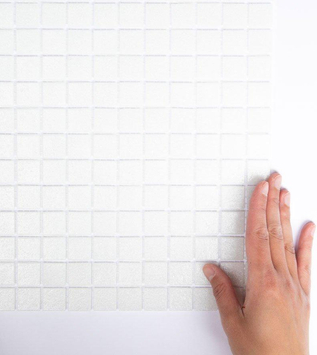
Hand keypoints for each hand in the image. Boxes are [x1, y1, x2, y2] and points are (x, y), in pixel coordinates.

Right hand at [204, 173, 313, 354]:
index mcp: (262, 283)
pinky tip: (308, 227)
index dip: (257, 209)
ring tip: (285, 194)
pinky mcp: (303, 295)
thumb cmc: (260, 353)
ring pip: (288, 242)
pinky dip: (307, 243)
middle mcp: (281, 280)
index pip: (257, 236)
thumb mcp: (233, 323)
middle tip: (274, 179)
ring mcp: (295, 286)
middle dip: (272, 203)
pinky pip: (305, 264)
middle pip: (274, 232)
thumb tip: (211, 268)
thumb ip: (223, 292)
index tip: (260, 189)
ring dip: (285, 216)